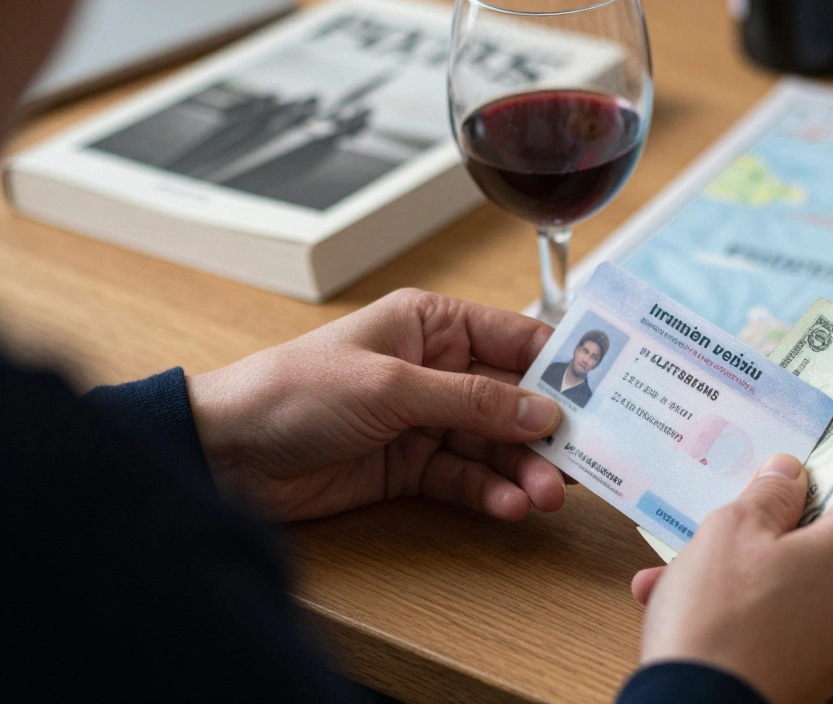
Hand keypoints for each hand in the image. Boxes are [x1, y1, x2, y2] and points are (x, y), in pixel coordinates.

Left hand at [186, 289, 566, 521]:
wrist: (226, 455)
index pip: (515, 337)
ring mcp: (424, 420)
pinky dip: (489, 493)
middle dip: (546, 431)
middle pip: (513, 398)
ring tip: (544, 496)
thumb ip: (472, 399)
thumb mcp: (391, 386)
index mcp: (431, 324)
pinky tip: (508, 507)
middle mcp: (435, 369)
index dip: (562, 364)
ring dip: (522, 470)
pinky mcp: (411, 467)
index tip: (606, 392)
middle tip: (579, 461)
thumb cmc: (295, 392)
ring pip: (494, 444)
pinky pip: (466, 478)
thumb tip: (544, 410)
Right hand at [632, 455, 832, 703]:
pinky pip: (795, 610)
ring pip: (808, 570)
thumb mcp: (734, 528)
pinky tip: (686, 596)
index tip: (806, 444)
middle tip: (737, 497)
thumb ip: (770, 490)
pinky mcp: (826, 664)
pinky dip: (753, 597)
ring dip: (753, 557)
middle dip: (782, 510)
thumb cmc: (721, 623)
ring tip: (687, 559)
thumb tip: (790, 473)